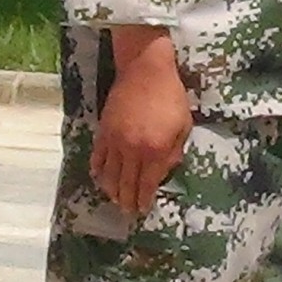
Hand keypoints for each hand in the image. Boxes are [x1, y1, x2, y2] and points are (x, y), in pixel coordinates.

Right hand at [92, 26, 192, 216]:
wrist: (145, 70)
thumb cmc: (170, 96)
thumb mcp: (183, 126)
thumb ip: (173, 153)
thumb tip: (162, 173)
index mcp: (155, 151)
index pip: (146, 185)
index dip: (144, 200)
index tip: (143, 210)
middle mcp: (132, 150)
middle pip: (126, 184)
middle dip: (127, 201)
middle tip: (128, 211)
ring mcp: (115, 141)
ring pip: (109, 175)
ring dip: (111, 190)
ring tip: (115, 199)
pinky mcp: (103, 131)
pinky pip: (97, 157)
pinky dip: (98, 170)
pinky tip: (100, 177)